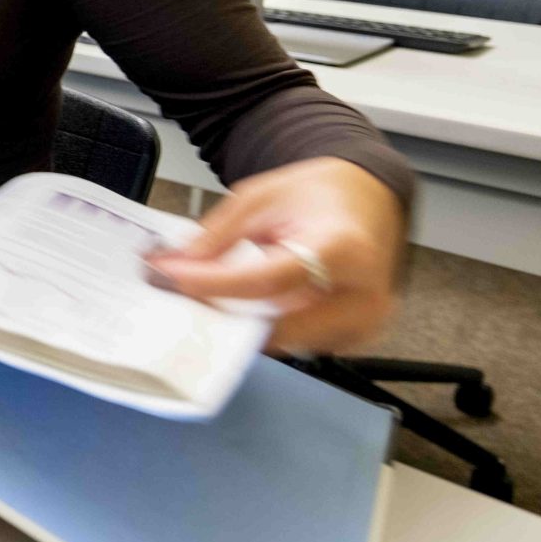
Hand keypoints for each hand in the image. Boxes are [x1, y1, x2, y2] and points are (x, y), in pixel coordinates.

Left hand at [143, 157, 405, 353]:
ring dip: (241, 325)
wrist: (366, 202)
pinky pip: (297, 344)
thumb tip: (176, 265)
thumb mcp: (261, 197)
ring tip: (213, 297)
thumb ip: (218, 234)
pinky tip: (247, 307)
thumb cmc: (320, 196)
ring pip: (283, 341)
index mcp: (343, 248)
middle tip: (181, 297)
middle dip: (223, 314)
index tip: (174, 278)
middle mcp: (361, 293)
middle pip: (277, 324)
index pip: (270, 280)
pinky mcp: (352, 338)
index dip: (216, 283)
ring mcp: (361, 323)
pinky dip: (266, 328)